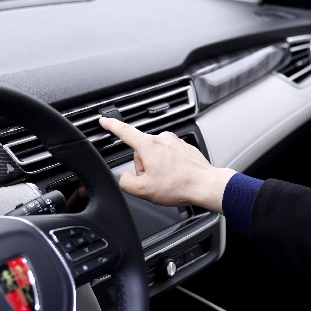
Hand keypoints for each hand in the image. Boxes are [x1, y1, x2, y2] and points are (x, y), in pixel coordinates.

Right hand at [99, 117, 236, 212]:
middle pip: (141, 152)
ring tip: (168, 180)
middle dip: (144, 167)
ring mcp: (175, 142)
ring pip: (156, 155)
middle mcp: (162, 139)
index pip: (124, 131)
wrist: (205, 185)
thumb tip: (123, 177)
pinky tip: (176, 177)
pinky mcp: (184, 147)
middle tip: (155, 181)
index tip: (104, 120)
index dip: (111, 126)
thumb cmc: (179, 186)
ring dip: (157, 168)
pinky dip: (170, 167)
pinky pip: (169, 156)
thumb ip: (125, 182)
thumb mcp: (143, 190)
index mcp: (149, 146)